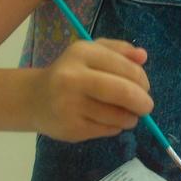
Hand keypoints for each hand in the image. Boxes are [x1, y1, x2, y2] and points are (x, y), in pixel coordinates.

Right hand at [33, 38, 152, 141]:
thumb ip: (120, 51)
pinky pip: (107, 130)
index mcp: (82, 53)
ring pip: (118, 115)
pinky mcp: (70, 129)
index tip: (145, 87)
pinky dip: (116, 127)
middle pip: (123, 93)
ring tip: (128, 115)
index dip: (143, 80)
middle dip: (142, 102)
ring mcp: (70, 105)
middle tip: (146, 107)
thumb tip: (143, 56)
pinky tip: (110, 121)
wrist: (34, 98)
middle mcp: (73, 78)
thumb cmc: (70, 72)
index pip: (127, 68)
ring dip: (130, 117)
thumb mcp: (92, 52)